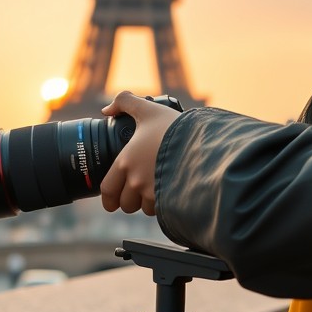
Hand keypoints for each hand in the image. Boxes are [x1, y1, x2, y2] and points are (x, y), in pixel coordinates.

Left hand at [99, 92, 178, 215]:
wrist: (204, 142)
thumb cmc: (174, 126)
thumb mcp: (149, 109)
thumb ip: (125, 101)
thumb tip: (107, 109)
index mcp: (125, 162)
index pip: (108, 190)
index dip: (109, 200)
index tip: (112, 202)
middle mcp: (136, 181)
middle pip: (126, 204)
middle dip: (132, 199)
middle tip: (140, 189)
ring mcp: (153, 193)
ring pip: (145, 208)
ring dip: (149, 202)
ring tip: (158, 188)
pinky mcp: (170, 201)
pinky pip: (162, 210)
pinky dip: (164, 204)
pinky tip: (170, 192)